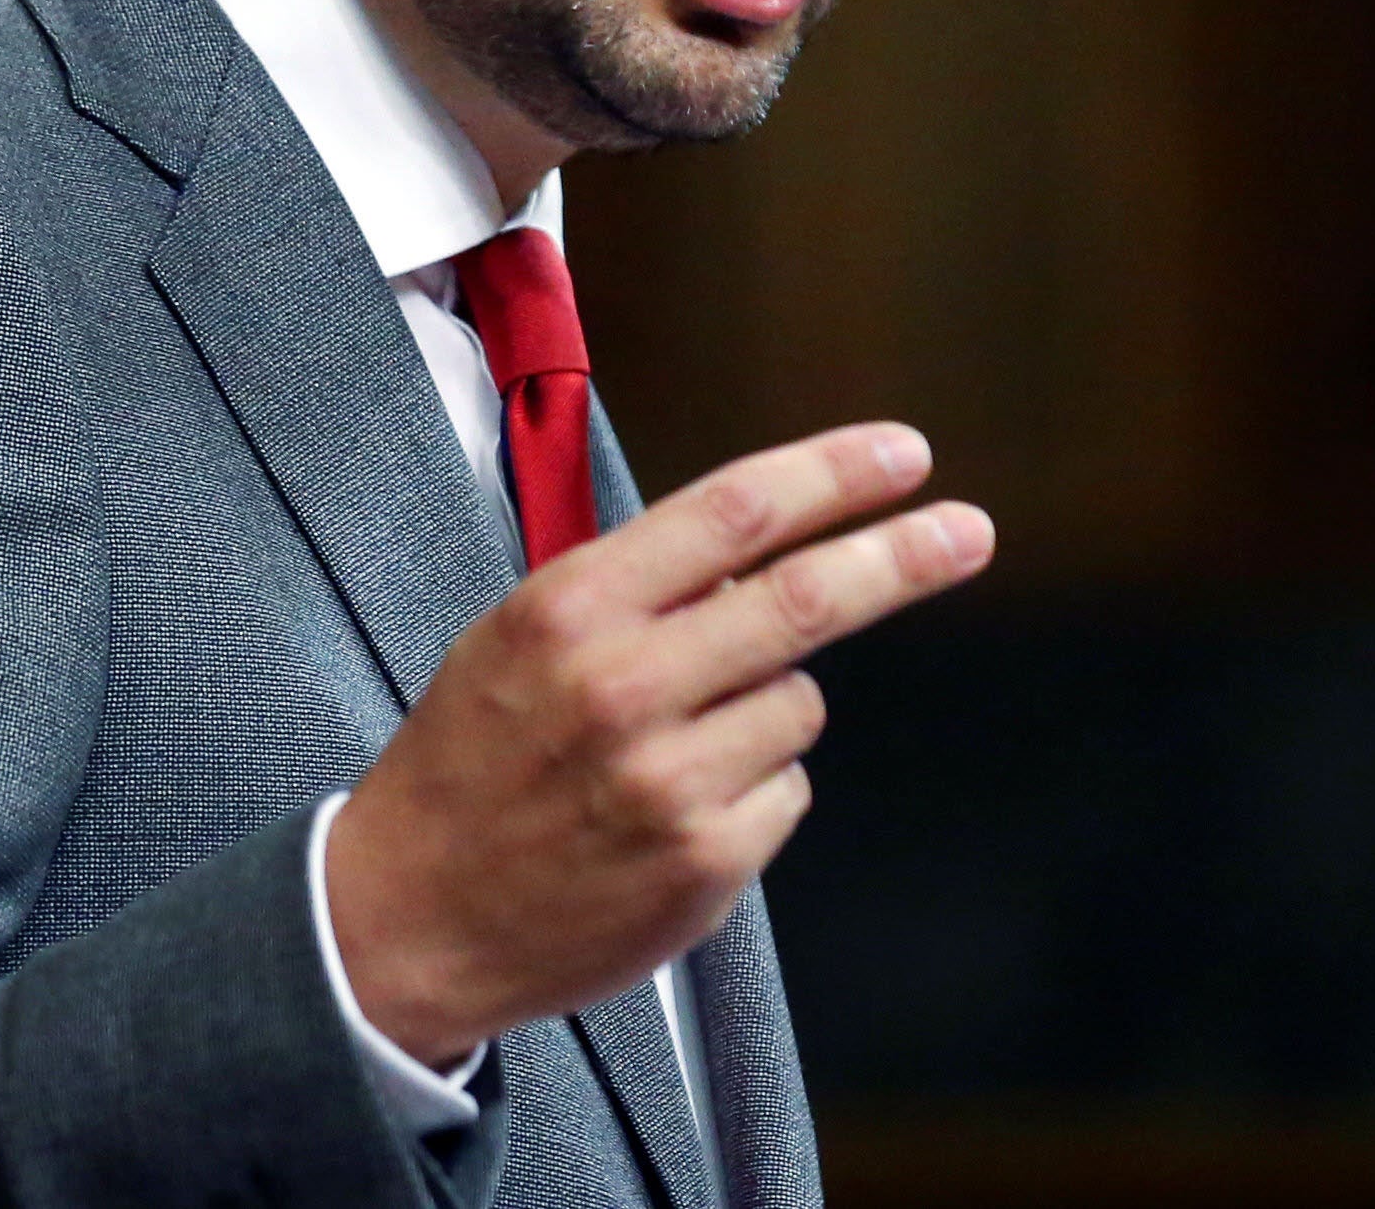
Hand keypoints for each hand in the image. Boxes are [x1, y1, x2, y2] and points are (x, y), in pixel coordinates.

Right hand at [323, 421, 991, 1063]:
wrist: (404, 921)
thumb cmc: (472, 762)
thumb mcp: (521, 635)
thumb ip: (639, 584)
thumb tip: (764, 545)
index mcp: (572, 609)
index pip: (736, 511)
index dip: (835, 473)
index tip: (904, 454)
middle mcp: (624, 688)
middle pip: (808, 596)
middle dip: (906, 554)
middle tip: (970, 531)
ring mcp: (669, 782)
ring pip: (799, 701)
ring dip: (770, 707)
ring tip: (673, 748)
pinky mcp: (704, 865)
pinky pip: (787, 789)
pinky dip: (754, 789)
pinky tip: (673, 813)